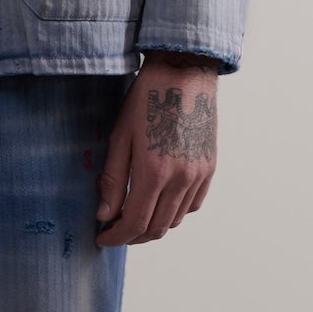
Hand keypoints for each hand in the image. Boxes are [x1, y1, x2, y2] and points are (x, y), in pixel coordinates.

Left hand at [95, 53, 218, 246]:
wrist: (184, 74)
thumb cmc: (146, 99)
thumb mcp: (120, 137)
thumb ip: (113, 180)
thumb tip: (105, 215)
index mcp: (154, 173)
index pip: (134, 223)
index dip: (116, 237)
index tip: (102, 237)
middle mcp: (181, 179)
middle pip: (156, 228)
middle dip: (132, 236)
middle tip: (115, 231)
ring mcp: (199, 175)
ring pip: (175, 220)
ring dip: (153, 227)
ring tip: (135, 218)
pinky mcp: (210, 168)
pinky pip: (193, 205)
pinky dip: (175, 213)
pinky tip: (160, 203)